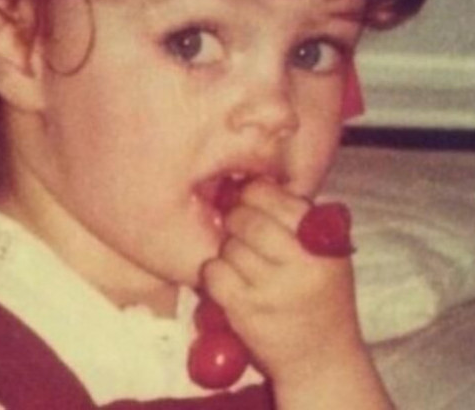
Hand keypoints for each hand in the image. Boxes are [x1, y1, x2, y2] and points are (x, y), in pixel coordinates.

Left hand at [202, 178, 362, 385]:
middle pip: (247, 219)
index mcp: (322, 242)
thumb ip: (299, 217)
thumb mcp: (326, 253)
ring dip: (228, 250)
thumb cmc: (319, 295)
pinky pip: (213, 273)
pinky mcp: (246, 311)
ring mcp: (272, 289)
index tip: (250, 200)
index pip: (273, 196)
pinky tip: (231, 281)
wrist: (322, 360)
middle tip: (238, 227)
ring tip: (244, 262)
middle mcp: (300, 264)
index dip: (254, 193)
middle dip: (236, 218)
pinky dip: (215, 273)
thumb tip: (250, 180)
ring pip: (228, 246)